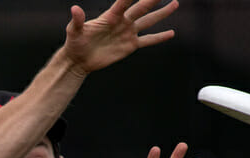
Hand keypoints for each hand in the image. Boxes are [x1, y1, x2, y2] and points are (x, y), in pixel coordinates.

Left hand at [63, 0, 178, 74]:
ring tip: (175, 4)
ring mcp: (128, 33)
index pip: (125, 1)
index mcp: (111, 16)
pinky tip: (171, 33)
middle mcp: (122, 22)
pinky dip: (159, 37)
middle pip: (141, 8)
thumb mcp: (74, 31)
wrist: (79, 60)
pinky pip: (147, 41)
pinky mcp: (130, 46)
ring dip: (162, 13)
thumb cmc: (75, 43)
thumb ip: (78, 20)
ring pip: (148, 21)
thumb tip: (75, 9)